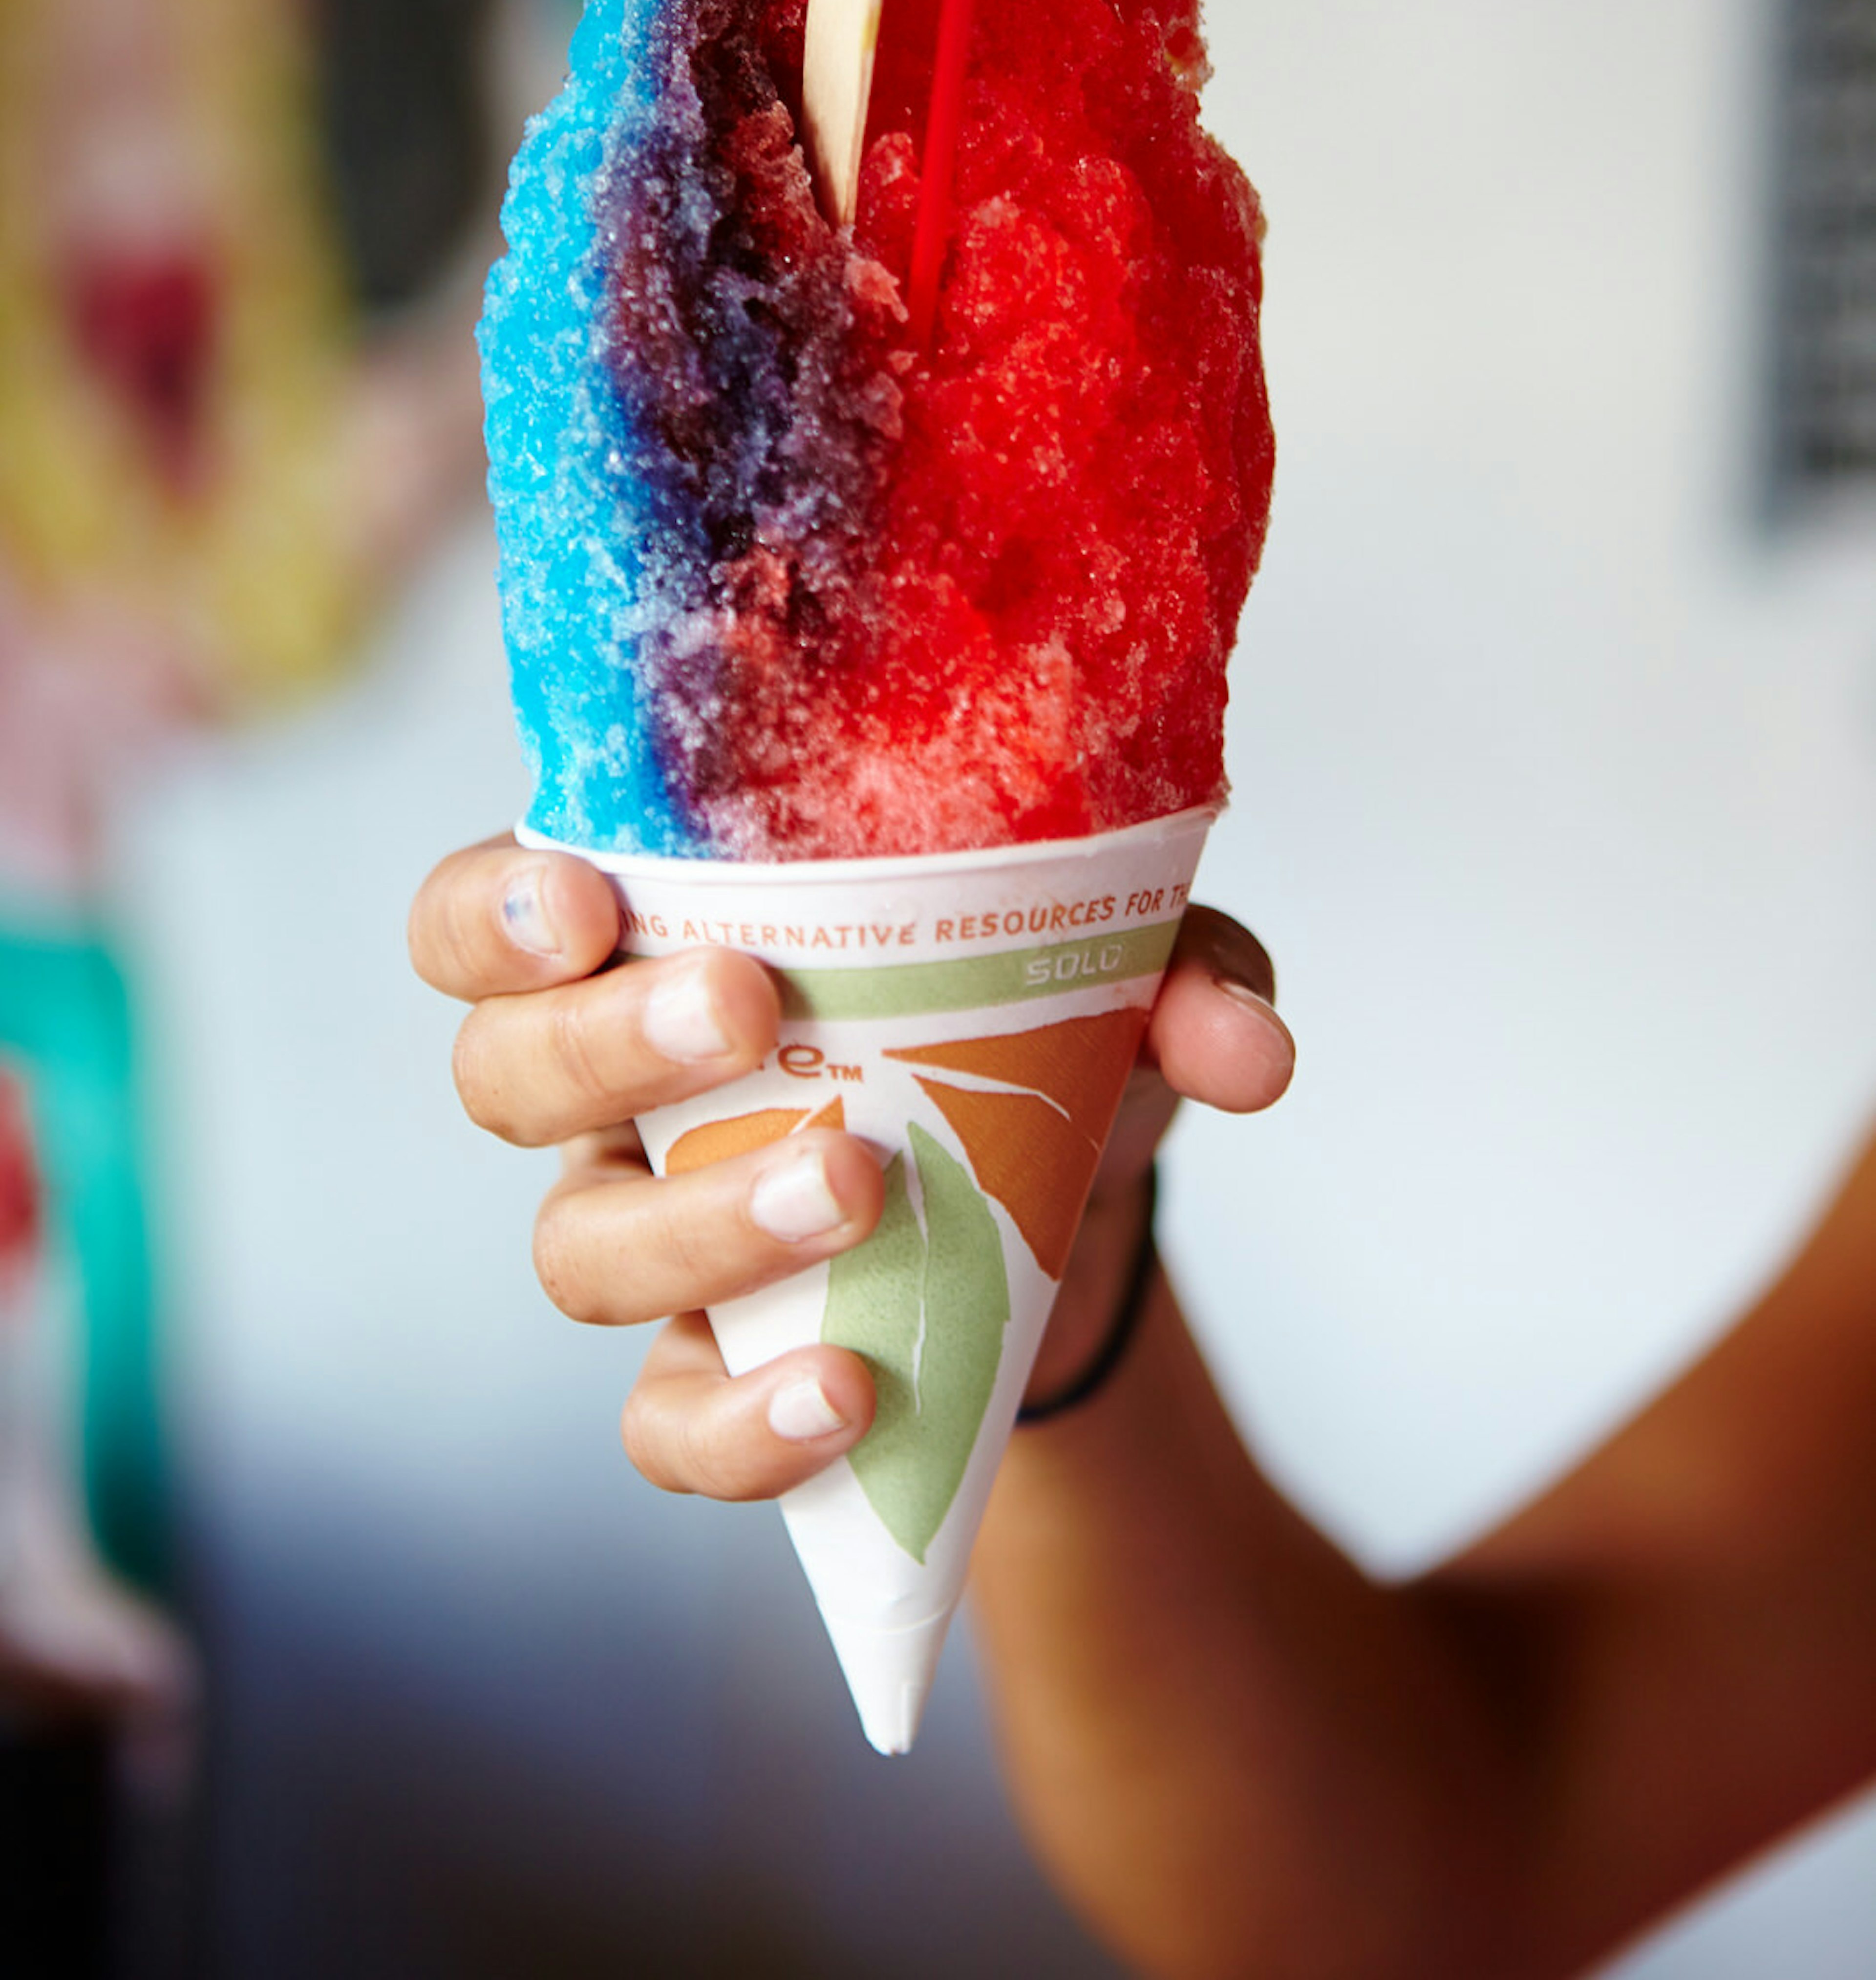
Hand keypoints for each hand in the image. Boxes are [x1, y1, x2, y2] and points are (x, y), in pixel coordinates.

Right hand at [409, 840, 1294, 1498]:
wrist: (1068, 1209)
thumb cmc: (1033, 1034)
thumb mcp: (1120, 974)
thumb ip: (1186, 973)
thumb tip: (1247, 1045)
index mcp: (659, 939)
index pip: (482, 913)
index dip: (493, 912)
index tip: (587, 901)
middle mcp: (615, 1086)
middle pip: (501, 1072)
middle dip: (604, 1043)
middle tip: (746, 1012)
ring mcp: (647, 1235)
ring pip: (577, 1249)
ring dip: (700, 1224)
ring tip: (849, 1190)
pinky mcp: (706, 1369)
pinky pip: (662, 1420)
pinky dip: (744, 1422)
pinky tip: (846, 1394)